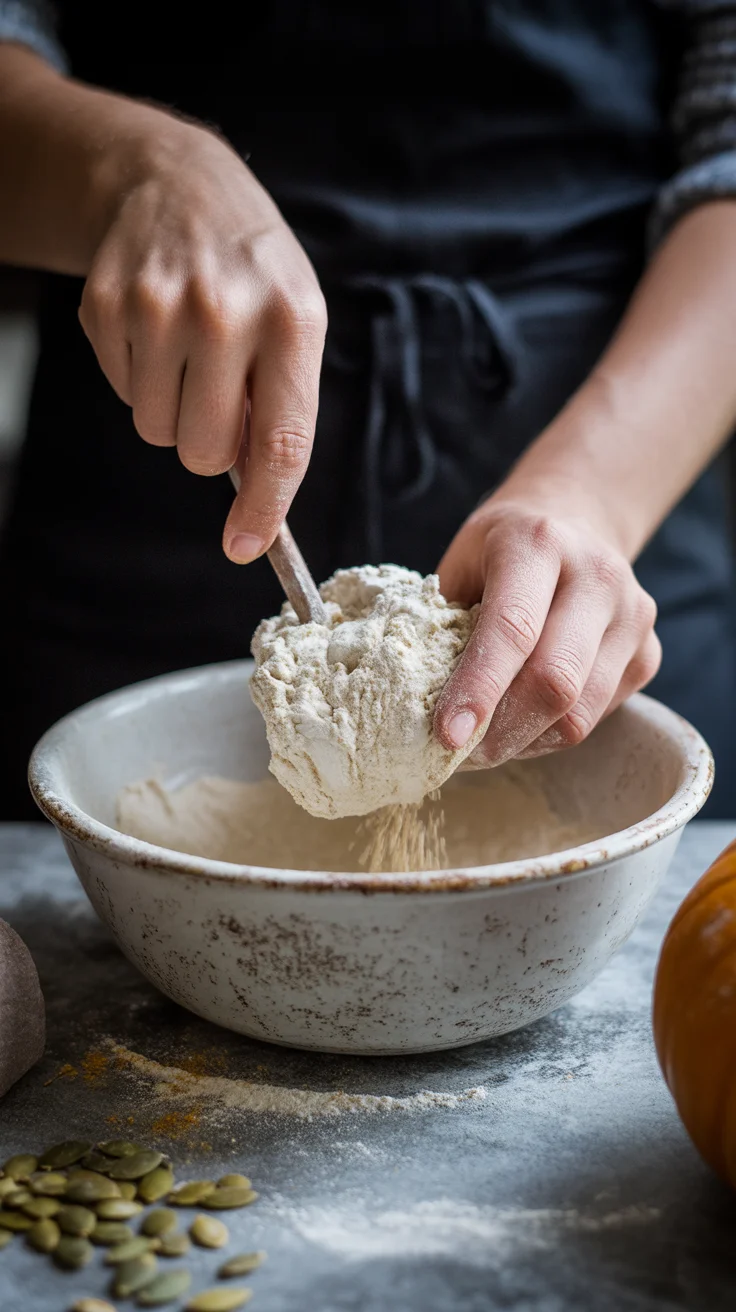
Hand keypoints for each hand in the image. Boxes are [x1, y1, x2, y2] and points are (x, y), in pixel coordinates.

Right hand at [78, 118, 326, 560]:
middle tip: (220, 395)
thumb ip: (284, 405)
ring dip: (174, 412)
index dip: (265, 508)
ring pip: (157, 432)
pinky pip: (123, 394)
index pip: (282, 443)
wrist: (175, 183)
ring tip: (189, 354)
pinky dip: (141, 379)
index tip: (248, 547)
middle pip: (205, 451)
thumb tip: (256, 499)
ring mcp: (158, 307)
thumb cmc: (252, 270)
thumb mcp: (296, 319)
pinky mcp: (106, 306)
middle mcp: (225, 313)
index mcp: (291, 322)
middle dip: (211, 444)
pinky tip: (157, 331)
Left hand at [433, 496, 660, 764]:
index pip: (513, 629)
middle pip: (555, 679)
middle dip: (501, 731)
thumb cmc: (501, 550)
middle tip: (460, 755)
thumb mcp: (462, 563)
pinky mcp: (649, 653)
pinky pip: (597, 716)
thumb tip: (415, 703)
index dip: (478, 689)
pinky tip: (523, 726)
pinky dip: (552, 735)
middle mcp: (596, 575)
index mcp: (538, 543)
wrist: (576, 521)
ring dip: (526, 743)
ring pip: (581, 711)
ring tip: (486, 746)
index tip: (447, 735)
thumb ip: (444, 623)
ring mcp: (633, 615)